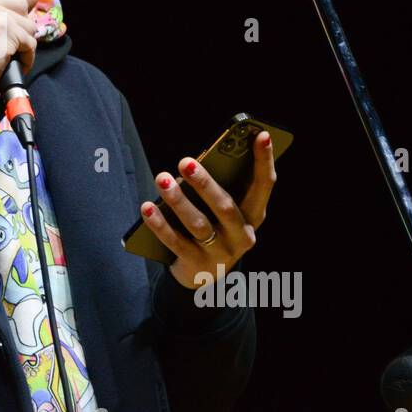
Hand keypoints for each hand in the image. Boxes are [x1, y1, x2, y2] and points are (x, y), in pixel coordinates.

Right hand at [0, 0, 39, 86]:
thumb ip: (1, 2)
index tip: (8, 10)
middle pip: (21, 0)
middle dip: (17, 24)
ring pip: (29, 22)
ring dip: (21, 41)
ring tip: (0, 52)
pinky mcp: (5, 31)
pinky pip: (31, 41)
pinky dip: (25, 56)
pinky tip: (7, 61)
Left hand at [139, 131, 277, 289]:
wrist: (204, 277)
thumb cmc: (215, 228)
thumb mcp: (223, 211)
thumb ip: (218, 189)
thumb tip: (191, 167)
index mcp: (254, 216)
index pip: (264, 185)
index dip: (264, 160)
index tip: (260, 134)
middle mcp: (242, 236)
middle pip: (224, 206)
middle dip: (204, 183)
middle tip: (184, 161)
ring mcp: (220, 254)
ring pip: (198, 225)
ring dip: (177, 200)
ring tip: (162, 178)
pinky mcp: (196, 265)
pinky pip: (174, 242)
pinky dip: (159, 224)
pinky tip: (147, 207)